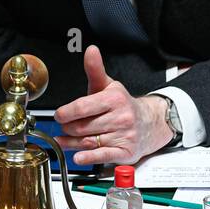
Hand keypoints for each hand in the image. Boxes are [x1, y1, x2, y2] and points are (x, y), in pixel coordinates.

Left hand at [53, 45, 173, 164]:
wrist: (150, 123)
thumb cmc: (122, 106)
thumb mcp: (109, 86)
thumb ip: (95, 69)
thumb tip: (91, 50)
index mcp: (115, 99)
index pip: (82, 107)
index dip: (65, 113)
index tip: (60, 115)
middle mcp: (121, 117)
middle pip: (81, 127)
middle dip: (68, 129)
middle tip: (66, 127)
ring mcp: (124, 135)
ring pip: (87, 142)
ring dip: (72, 144)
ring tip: (67, 140)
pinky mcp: (125, 151)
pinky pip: (101, 156)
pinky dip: (87, 158)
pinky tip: (79, 156)